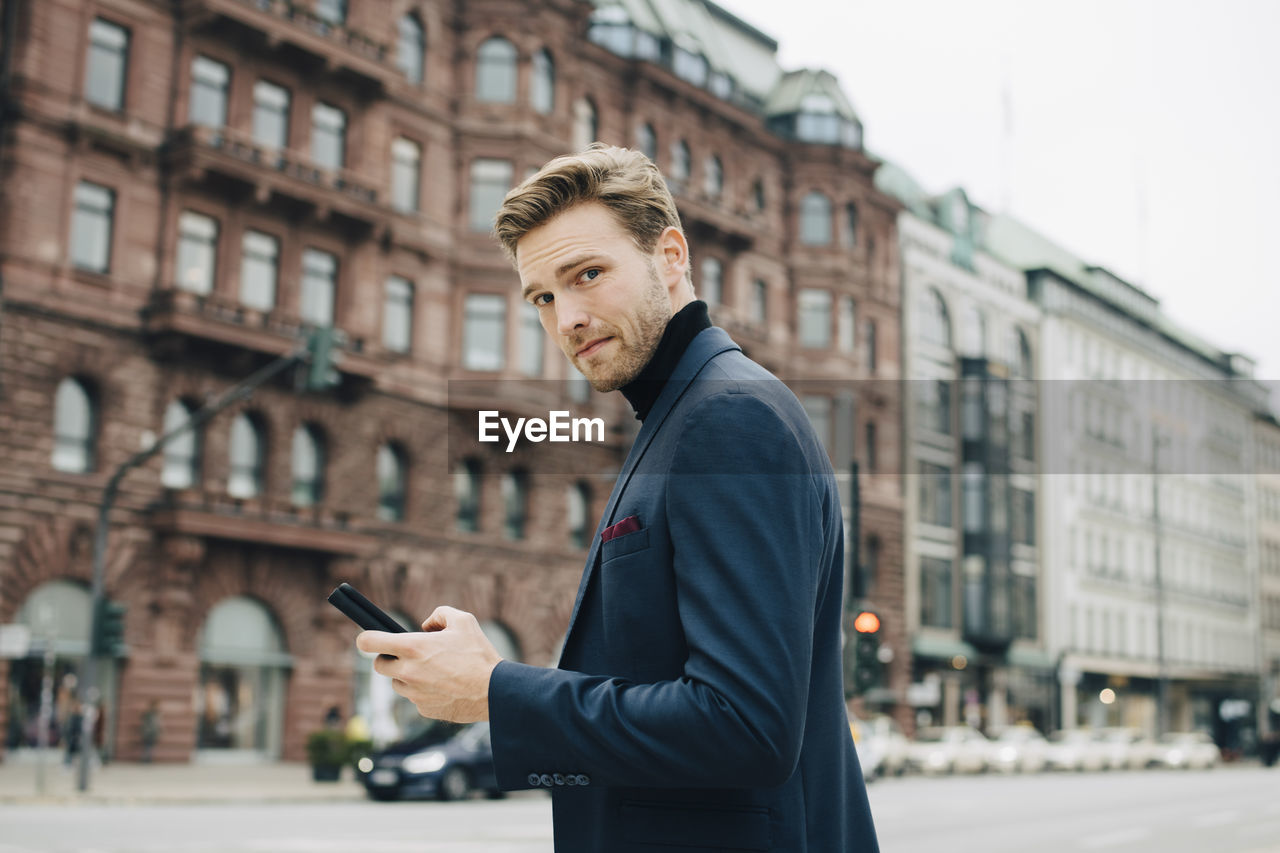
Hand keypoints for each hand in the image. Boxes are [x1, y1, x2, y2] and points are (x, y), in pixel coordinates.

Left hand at [356, 607, 501, 723]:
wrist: (495, 691)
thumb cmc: (479, 654)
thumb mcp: (463, 620)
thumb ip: (439, 614)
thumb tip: (425, 626)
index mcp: (413, 647)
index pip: (369, 642)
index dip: (365, 638)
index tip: (368, 638)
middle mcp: (408, 672)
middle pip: (379, 666)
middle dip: (389, 658)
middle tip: (409, 655)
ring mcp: (414, 694)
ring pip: (397, 683)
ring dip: (407, 676)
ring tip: (433, 671)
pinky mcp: (423, 710)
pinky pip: (415, 698)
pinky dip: (424, 691)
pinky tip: (444, 686)